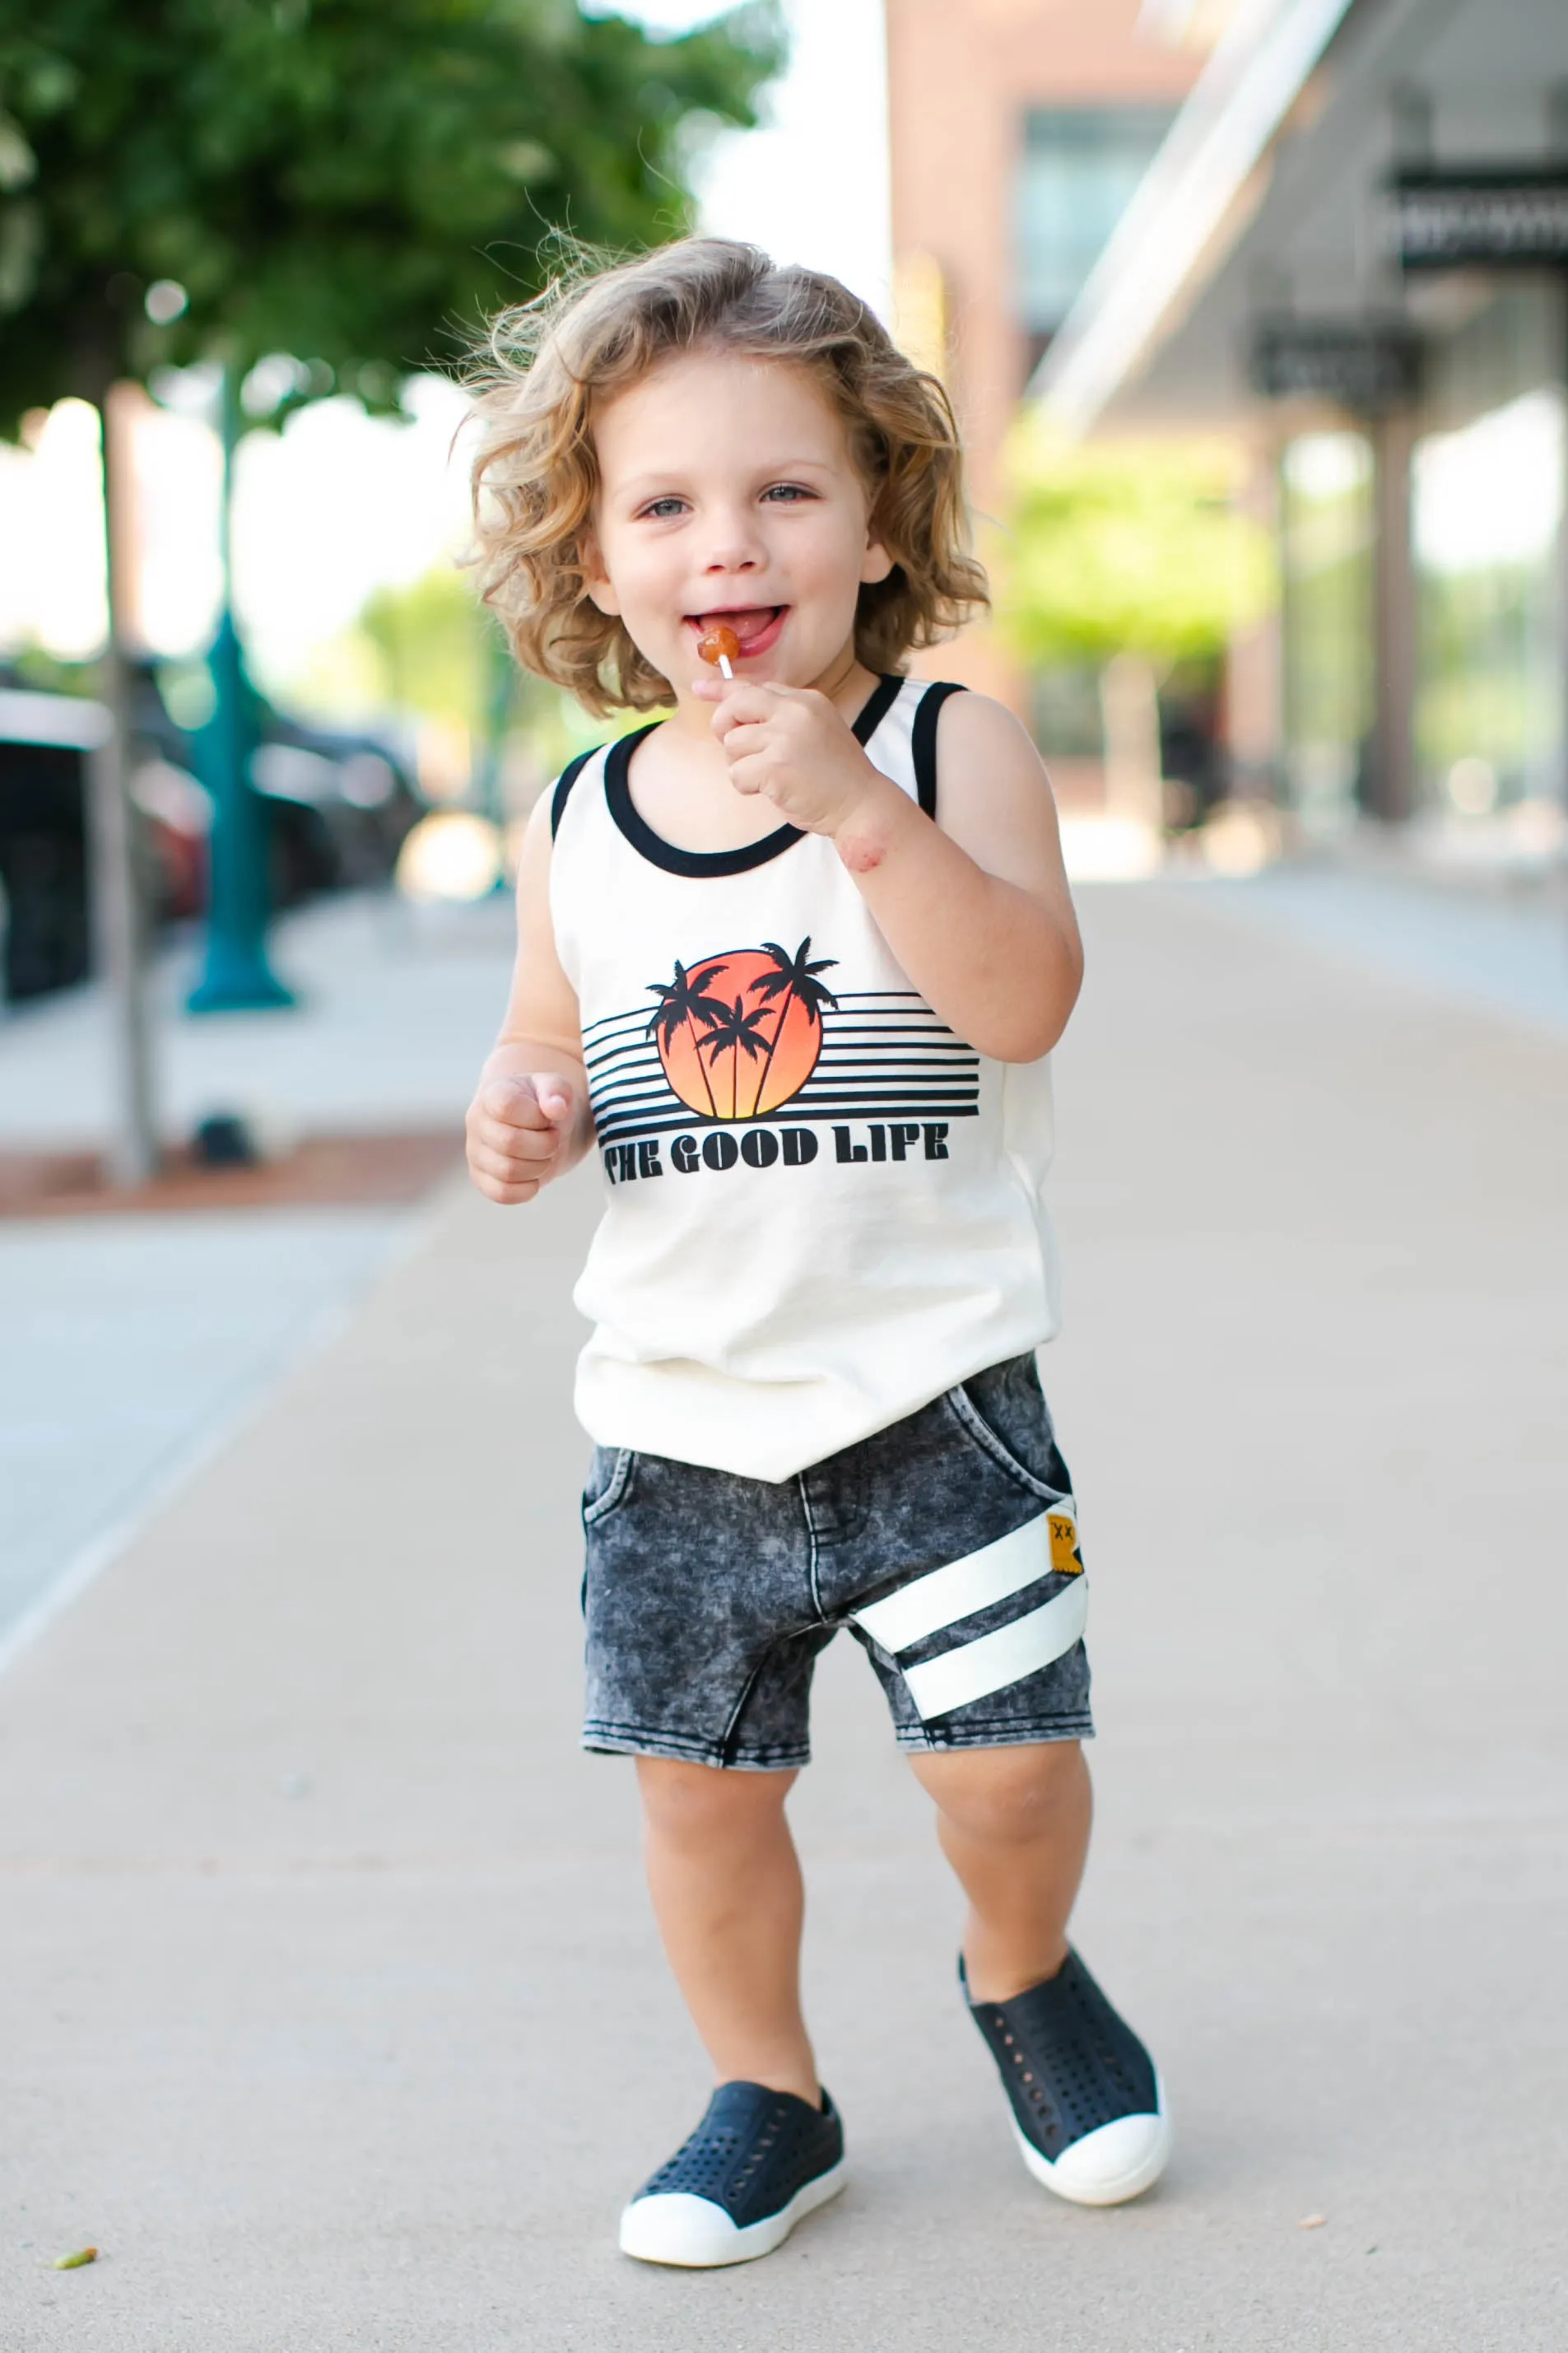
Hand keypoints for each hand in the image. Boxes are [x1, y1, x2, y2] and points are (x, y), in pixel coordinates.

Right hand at [465, 1072, 578, 1204]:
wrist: (531, 1122)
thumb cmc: (541, 1103)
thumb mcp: (554, 1087)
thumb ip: (557, 1091)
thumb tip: (557, 1108)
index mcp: (492, 1094)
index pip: (507, 1107)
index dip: (536, 1116)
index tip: (546, 1116)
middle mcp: (476, 1121)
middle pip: (510, 1143)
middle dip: (545, 1145)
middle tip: (553, 1138)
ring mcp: (475, 1152)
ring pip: (508, 1171)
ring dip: (539, 1167)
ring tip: (544, 1155)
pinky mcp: (479, 1177)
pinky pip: (502, 1194)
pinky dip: (527, 1189)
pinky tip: (535, 1176)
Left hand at [692, 675, 896, 839]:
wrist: (862, 805)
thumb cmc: (836, 777)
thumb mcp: (814, 732)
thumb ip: (781, 719)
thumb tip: (732, 711)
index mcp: (806, 700)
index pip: (754, 687)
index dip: (723, 689)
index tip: (700, 688)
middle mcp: (795, 711)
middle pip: (735, 706)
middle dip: (724, 727)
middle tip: (738, 751)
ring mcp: (786, 737)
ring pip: (732, 744)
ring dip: (742, 765)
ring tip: (770, 777)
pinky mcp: (776, 766)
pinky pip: (736, 773)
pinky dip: (746, 786)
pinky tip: (770, 791)